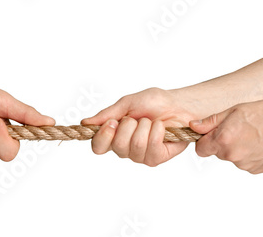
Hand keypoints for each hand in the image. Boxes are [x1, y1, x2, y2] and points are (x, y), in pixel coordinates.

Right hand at [81, 88, 199, 165]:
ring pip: (135, 145)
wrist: (177, 104)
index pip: (98, 147)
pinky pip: (152, 146)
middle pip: (117, 145)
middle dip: (129, 125)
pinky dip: (157, 131)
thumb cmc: (153, 103)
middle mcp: (125, 148)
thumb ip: (106, 115)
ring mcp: (140, 155)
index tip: (112, 122)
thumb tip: (85, 123)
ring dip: (145, 126)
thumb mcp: (126, 104)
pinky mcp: (156, 158)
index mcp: (114, 136)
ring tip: (150, 121)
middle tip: (137, 118)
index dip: (103, 136)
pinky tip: (160, 127)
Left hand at [190, 100, 262, 173]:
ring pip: (232, 157)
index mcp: (224, 140)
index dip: (204, 141)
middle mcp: (233, 155)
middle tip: (238, 129)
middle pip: (217, 153)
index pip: (200, 149)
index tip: (210, 135)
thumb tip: (194, 126)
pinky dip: (249, 154)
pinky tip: (260, 143)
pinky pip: (246, 162)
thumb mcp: (234, 110)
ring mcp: (245, 165)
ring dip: (237, 148)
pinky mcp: (257, 170)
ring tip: (252, 135)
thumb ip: (211, 121)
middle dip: (222, 143)